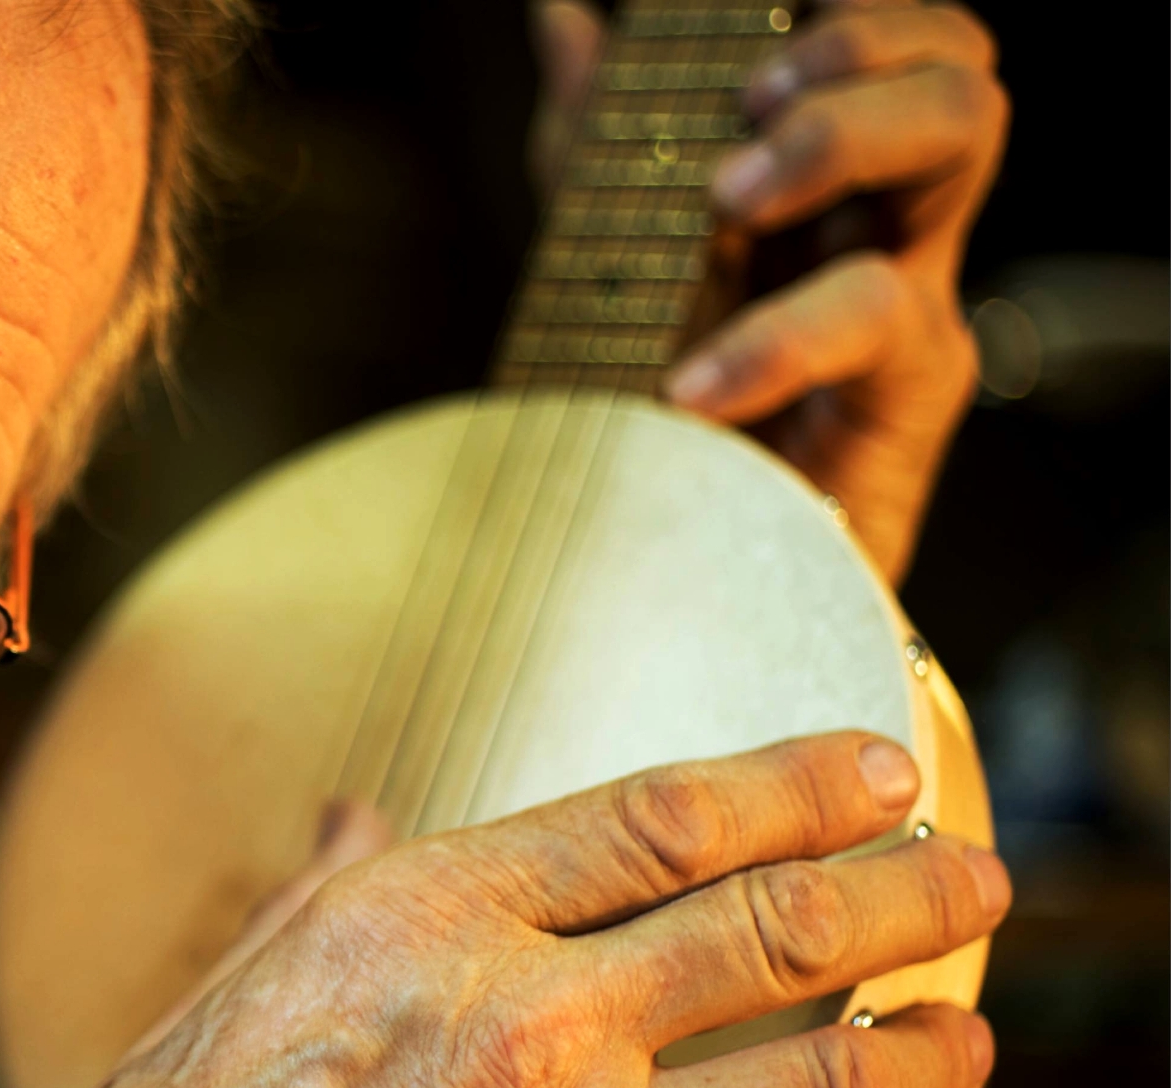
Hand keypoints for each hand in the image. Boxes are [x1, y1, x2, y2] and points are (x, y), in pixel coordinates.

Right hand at [0, 733, 1007, 1087]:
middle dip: (908, 896)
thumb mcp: (228, 990)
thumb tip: (358, 815)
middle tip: (975, 876)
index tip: (875, 770)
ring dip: (917, 1066)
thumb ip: (328, 896)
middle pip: (782, 932)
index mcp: (434, 920)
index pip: (669, 819)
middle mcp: (534, 1024)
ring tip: (965, 1047)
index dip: (798, 785)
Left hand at [532, 0, 1009, 584]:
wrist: (674, 590)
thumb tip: (563, 18)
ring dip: (842, 130)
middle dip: (861, 43)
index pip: (898, 47)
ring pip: (963, 138)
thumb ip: (598, 141)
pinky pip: (874, 319)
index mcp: (830, 192)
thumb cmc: (661, 425)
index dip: (856, 10)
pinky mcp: (907, 403)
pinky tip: (691, 379)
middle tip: (749, 99)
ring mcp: (911, 310)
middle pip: (957, 68)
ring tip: (728, 196)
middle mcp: (887, 236)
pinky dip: (776, 334)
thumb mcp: (611, 256)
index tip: (737, 21)